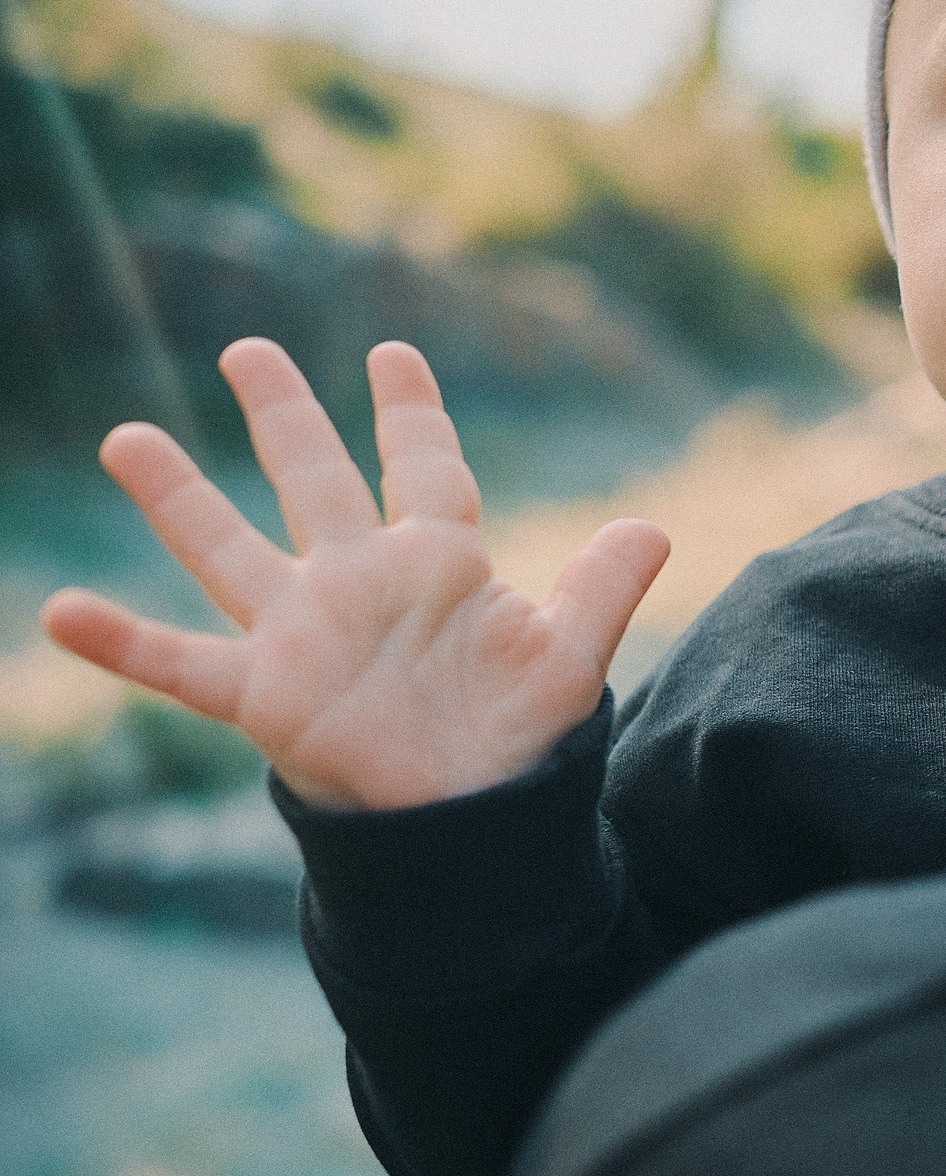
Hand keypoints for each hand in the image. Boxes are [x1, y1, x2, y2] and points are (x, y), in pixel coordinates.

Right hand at [41, 338, 668, 810]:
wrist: (478, 824)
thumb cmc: (523, 743)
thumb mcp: (571, 661)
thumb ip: (602, 590)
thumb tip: (653, 527)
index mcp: (440, 565)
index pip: (425, 469)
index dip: (411, 413)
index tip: (392, 354)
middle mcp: (362, 584)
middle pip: (317, 481)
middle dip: (285, 417)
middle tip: (249, 351)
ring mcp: (307, 634)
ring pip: (231, 549)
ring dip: (180, 498)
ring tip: (127, 437)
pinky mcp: (268, 694)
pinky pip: (184, 663)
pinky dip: (125, 642)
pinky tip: (62, 612)